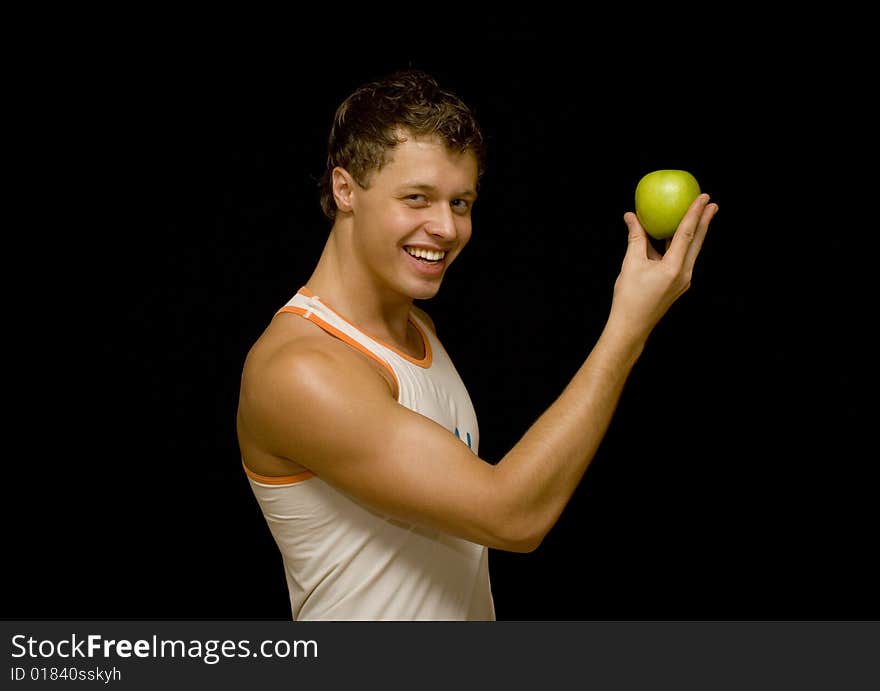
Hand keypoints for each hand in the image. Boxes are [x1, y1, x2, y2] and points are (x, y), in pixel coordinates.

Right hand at [608, 193, 718, 343]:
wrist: (631, 326)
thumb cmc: (628, 297)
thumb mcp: (631, 263)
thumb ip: (635, 238)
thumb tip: (631, 216)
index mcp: (673, 267)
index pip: (687, 234)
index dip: (694, 213)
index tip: (703, 198)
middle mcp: (683, 274)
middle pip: (697, 242)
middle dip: (705, 222)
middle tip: (711, 204)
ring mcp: (682, 281)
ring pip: (691, 251)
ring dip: (695, 234)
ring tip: (700, 217)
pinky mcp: (677, 285)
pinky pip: (681, 260)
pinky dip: (680, 246)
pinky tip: (674, 238)